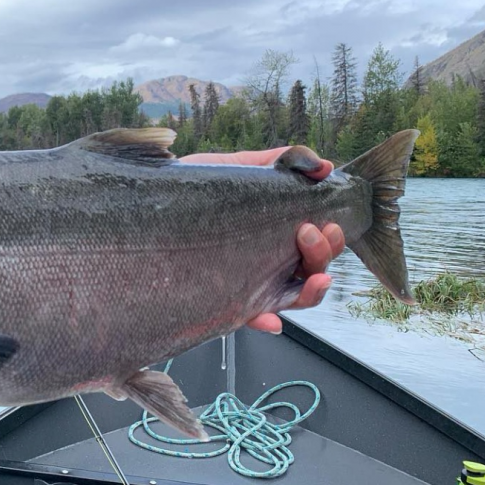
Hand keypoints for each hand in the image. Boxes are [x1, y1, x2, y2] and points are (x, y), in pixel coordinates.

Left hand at [180, 146, 345, 333]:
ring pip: (295, 296)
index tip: (327, 223)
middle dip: (323, 254)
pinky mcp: (227, 299)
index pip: (316, 242)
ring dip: (311, 290)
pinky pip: (252, 318)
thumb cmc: (194, 188)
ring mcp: (251, 282)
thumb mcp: (236, 166)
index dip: (330, 238)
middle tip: (310, 232)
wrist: (153, 203)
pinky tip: (269, 321)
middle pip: (313, 268)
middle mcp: (270, 260)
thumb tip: (322, 165)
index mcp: (278, 232)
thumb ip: (279, 161)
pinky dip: (265, 322)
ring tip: (314, 278)